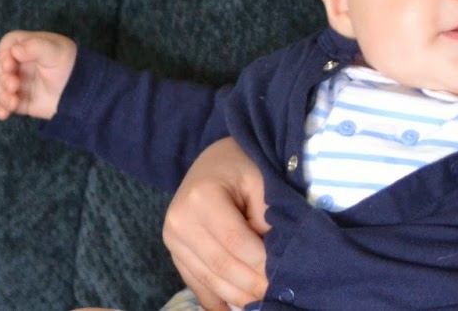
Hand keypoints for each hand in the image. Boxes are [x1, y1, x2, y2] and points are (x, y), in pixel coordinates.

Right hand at [0, 30, 76, 120]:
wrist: (84, 95)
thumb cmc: (72, 67)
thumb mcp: (57, 52)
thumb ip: (36, 47)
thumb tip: (14, 50)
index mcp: (31, 47)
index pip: (8, 44)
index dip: (4, 54)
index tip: (9, 65)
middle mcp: (23, 64)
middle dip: (2, 77)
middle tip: (14, 84)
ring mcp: (21, 82)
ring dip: (1, 94)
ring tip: (14, 101)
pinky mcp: (21, 100)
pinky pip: (3, 104)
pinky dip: (0, 108)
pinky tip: (5, 113)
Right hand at [163, 137, 269, 310]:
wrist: (214, 161)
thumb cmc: (244, 167)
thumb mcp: (261, 180)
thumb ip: (267, 217)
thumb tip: (275, 261)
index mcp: (201, 198)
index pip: (235, 241)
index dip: (260, 263)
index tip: (284, 276)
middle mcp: (179, 222)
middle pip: (220, 265)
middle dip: (252, 285)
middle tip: (279, 295)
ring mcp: (173, 241)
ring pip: (209, 280)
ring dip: (238, 297)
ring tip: (264, 303)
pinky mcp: (175, 254)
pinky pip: (196, 284)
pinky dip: (217, 300)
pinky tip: (237, 310)